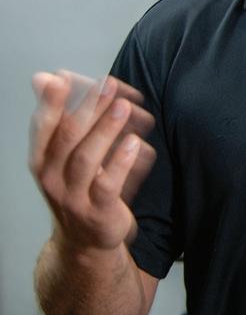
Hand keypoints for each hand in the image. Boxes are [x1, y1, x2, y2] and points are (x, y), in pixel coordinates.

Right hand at [29, 70, 155, 253]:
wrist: (86, 238)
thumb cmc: (78, 185)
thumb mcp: (64, 153)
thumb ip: (60, 114)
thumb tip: (46, 76)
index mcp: (42, 159)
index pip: (43, 127)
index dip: (51, 102)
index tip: (61, 77)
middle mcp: (52, 178)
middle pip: (67, 138)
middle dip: (88, 108)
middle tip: (108, 83)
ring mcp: (73, 196)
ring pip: (85, 159)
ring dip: (105, 130)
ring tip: (122, 106)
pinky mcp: (97, 211)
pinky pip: (107, 185)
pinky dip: (120, 162)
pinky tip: (134, 142)